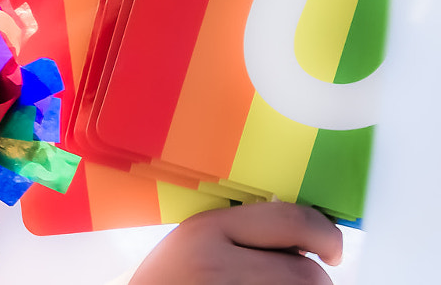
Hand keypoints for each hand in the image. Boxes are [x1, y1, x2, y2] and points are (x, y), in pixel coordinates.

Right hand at [130, 203, 343, 283]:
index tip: (331, 247)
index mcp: (205, 231)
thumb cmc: (167, 284)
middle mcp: (218, 266)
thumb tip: (307, 236)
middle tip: (303, 280)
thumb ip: (238, 232)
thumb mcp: (193, 243)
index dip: (325, 234)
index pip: (291, 221)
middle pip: (308, 272)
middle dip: (314, 278)